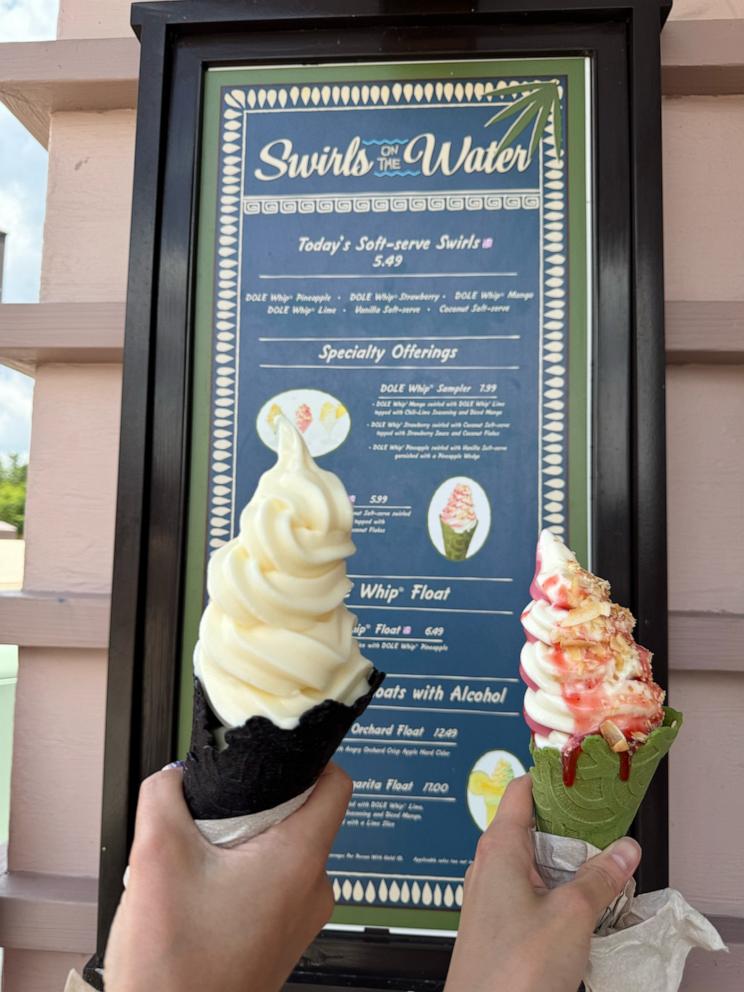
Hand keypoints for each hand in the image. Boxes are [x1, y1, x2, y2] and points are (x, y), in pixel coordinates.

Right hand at [104, 763, 351, 991]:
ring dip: (241, 842)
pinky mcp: (280, 936)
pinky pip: (270, 883)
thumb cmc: (175, 970)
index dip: (309, 757)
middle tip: (212, 812)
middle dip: (256, 802)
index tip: (275, 752)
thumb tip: (174, 776)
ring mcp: (299, 917)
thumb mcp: (155, 858)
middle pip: (302, 813)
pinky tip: (200, 890)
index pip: (337, 783)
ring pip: (281, 849)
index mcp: (299, 862)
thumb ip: (164, 795)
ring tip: (198, 859)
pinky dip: (239, 873)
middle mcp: (312, 889)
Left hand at [445, 775, 640, 991]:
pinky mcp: (497, 926)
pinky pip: (530, 894)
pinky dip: (556, 894)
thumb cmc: (511, 972)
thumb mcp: (571, 916)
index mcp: (498, 848)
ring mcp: (490, 897)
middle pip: (532, 827)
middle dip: (570, 830)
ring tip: (602, 873)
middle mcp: (488, 866)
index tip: (582, 777)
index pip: (522, 791)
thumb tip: (623, 851)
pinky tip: (581, 911)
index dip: (552, 779)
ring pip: (533, 864)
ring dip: (566, 866)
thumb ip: (600, 878)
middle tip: (607, 831)